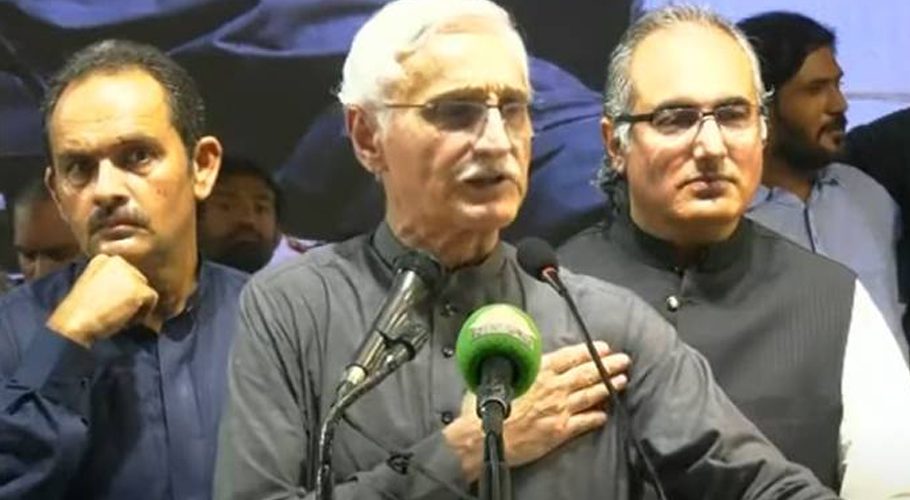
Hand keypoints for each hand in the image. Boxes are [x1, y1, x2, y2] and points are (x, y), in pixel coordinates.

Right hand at [47, 254, 159, 347]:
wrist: (74, 322)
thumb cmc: (79, 310)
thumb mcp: (92, 285)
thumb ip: (110, 280)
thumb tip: (128, 289)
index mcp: (104, 259)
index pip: (125, 273)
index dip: (121, 291)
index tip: (109, 304)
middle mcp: (119, 261)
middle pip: (138, 280)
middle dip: (130, 297)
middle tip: (115, 311)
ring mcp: (130, 273)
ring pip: (145, 290)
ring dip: (137, 306)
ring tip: (118, 316)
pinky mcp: (139, 288)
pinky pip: (152, 300)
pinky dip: (143, 313)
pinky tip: (126, 319)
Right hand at [443, 341, 630, 480]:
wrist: (485, 437)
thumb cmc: (485, 407)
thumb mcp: (497, 375)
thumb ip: (515, 366)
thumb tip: (516, 357)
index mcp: (538, 372)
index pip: (569, 357)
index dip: (588, 351)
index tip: (603, 347)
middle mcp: (553, 389)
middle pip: (587, 373)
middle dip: (608, 365)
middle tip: (623, 360)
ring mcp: (559, 410)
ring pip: (591, 395)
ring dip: (609, 386)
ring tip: (622, 380)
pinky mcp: (560, 431)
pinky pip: (585, 422)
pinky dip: (597, 417)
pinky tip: (605, 414)